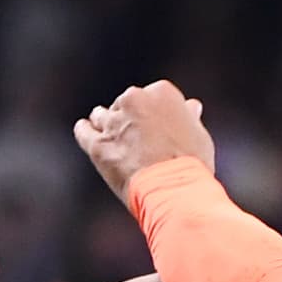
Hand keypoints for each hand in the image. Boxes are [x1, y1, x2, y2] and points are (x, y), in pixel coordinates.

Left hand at [73, 80, 215, 204]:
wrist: (173, 189)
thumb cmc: (191, 164)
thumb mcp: (198, 136)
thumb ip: (188, 118)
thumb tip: (190, 107)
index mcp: (161, 92)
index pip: (151, 97)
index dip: (152, 114)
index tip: (154, 127)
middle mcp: (134, 100)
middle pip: (125, 104)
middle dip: (128, 119)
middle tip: (135, 138)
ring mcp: (113, 122)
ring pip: (102, 115)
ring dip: (106, 124)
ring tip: (112, 137)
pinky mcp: (98, 144)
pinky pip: (83, 131)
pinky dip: (85, 131)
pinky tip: (86, 131)